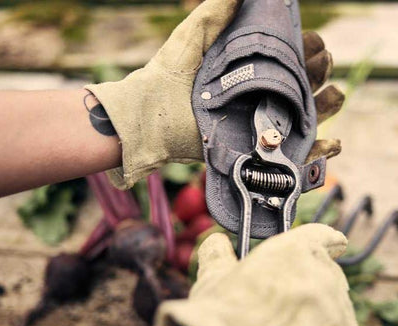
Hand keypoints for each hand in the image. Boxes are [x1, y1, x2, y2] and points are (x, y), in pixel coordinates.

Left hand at [87, 3, 343, 188]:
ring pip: (309, 112)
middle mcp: (261, 92)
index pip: (295, 53)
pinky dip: (319, 149)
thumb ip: (217, 10)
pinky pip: (295, 152)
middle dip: (321, 70)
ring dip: (328, 103)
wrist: (152, 117)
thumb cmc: (169, 74)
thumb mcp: (193, 35)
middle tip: (314, 68)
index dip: (310, 46)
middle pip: (308, 80)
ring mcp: (261, 120)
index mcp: (252, 65)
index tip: (310, 45)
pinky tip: (333, 143)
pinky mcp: (257, 147)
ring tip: (331, 96)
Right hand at [149, 224, 358, 325]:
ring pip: (332, 313)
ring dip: (315, 319)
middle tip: (283, 303)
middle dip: (310, 286)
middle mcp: (325, 279)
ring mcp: (340, 318)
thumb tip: (215, 242)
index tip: (331, 243)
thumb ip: (219, 254)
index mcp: (297, 252)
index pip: (322, 235)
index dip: (324, 240)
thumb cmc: (223, 315)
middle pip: (327, 276)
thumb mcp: (214, 277)